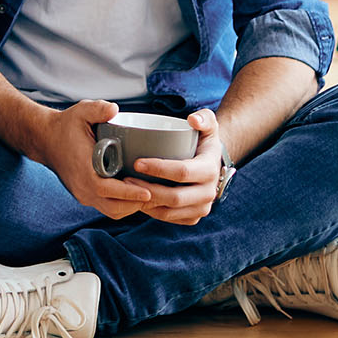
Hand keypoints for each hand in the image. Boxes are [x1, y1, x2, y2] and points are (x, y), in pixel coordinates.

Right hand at [32, 99, 156, 220]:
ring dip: (131, 206)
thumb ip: (97, 109)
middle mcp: (83, 188)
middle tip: (158, 193)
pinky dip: (124, 204)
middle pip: (114, 207)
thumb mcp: (80, 112)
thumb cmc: (65, 127)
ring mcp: (83, 194)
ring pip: (113, 211)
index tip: (149, 192)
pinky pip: (108, 207)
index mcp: (83, 171)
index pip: (108, 190)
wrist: (45, 140)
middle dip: (137, 204)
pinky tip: (137, 194)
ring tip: (150, 195)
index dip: (129, 193)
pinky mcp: (85, 196)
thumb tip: (114, 109)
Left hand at [132, 108, 223, 225]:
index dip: (158, 168)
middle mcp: (209, 192)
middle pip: (174, 197)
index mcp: (210, 169)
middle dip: (147, 190)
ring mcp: (202, 208)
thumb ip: (204, 118)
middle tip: (125, 179)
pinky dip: (151, 212)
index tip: (137, 162)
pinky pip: (169, 219)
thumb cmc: (203, 141)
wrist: (212, 163)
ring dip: (146, 203)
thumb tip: (192, 120)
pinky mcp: (193, 217)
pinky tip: (137, 201)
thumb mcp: (209, 125)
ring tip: (127, 189)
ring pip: (169, 211)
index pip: (182, 172)